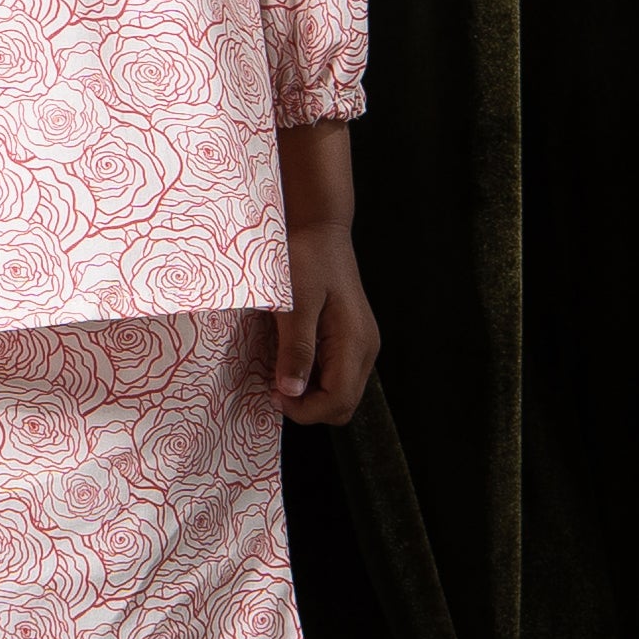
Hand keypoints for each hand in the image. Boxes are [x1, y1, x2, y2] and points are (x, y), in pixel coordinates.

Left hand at [273, 219, 379, 422]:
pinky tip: (291, 359)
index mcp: (355, 341)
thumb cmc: (306, 259)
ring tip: (280, 371)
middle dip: (308, 406)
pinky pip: (336, 375)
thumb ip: (295, 349)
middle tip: (275, 386)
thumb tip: (291, 391)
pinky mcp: (351, 339)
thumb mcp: (294, 304)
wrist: (319, 228)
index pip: (338, 401)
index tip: (274, 393)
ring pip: (340, 393)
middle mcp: (365, 348)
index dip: (304, 410)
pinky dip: (313, 379)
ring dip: (310, 394)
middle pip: (343, 405)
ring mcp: (361, 344)